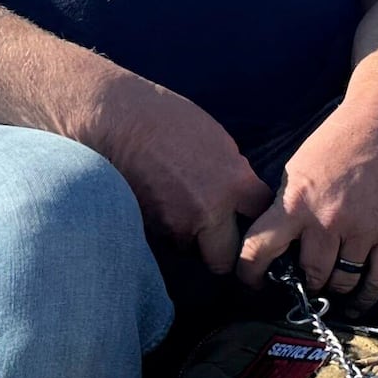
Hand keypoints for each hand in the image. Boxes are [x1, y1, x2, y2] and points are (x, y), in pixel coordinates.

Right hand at [86, 74, 269, 275]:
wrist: (116, 121)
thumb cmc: (166, 119)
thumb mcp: (216, 141)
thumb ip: (233, 174)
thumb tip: (239, 193)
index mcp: (233, 183)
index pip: (260, 216)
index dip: (256, 215)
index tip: (249, 213)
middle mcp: (208, 212)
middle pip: (224, 258)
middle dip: (221, 251)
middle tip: (216, 236)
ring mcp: (174, 226)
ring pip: (189, 250)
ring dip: (188, 238)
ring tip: (176, 209)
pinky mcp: (147, 230)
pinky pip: (163, 241)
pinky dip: (163, 230)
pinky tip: (157, 205)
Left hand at [237, 97, 377, 298]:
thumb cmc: (332, 146)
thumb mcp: (293, 172)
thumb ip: (282, 209)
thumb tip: (270, 247)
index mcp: (295, 204)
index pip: (259, 250)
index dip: (249, 274)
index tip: (250, 282)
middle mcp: (326, 221)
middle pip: (309, 275)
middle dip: (304, 282)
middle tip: (302, 280)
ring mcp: (360, 230)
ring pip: (341, 281)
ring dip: (332, 288)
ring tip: (328, 284)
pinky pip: (376, 278)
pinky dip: (364, 296)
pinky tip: (355, 302)